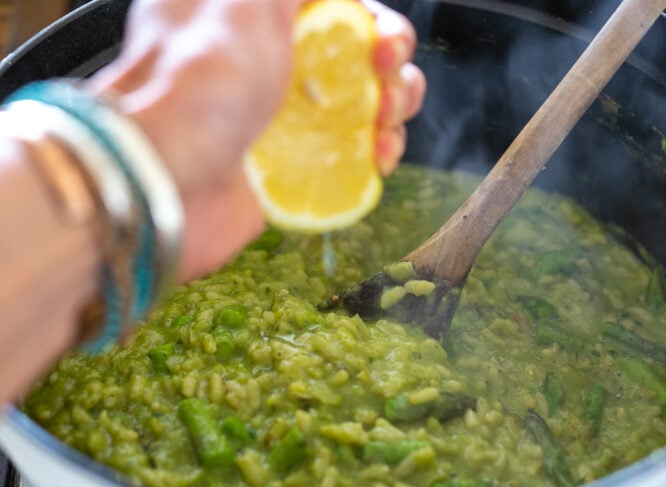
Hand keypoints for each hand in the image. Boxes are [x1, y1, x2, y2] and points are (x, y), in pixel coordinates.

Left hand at [86, 0, 424, 280]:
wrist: (166, 185)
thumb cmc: (194, 89)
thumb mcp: (247, 4)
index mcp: (253, 12)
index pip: (333, 6)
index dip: (369, 17)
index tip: (378, 35)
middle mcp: (271, 59)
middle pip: (358, 49)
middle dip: (390, 59)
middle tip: (385, 72)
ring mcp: (284, 114)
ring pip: (364, 101)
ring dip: (393, 106)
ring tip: (386, 120)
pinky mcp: (295, 162)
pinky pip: (353, 152)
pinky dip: (377, 152)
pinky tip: (380, 155)